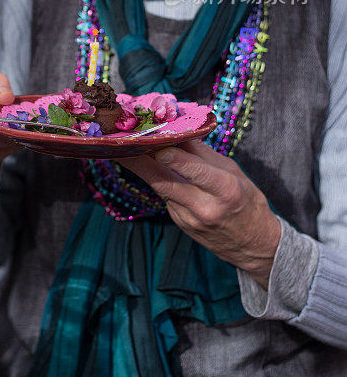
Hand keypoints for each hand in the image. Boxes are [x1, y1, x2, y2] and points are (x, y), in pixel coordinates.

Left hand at [120, 140, 280, 287]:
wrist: (256, 247)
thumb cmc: (248, 202)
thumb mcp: (233, 172)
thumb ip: (203, 153)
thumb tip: (179, 130)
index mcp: (225, 191)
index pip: (196, 172)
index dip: (174, 158)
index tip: (156, 143)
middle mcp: (205, 208)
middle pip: (165, 183)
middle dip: (140, 162)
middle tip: (121, 143)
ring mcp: (189, 219)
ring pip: (160, 188)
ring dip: (142, 167)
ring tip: (125, 147)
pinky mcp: (180, 223)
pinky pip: (166, 196)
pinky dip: (157, 178)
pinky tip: (147, 163)